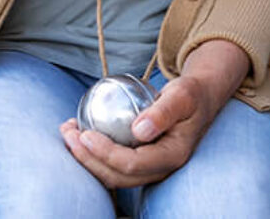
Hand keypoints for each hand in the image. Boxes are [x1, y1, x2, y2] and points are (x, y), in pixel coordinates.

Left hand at [60, 40, 249, 187]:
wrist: (200, 98)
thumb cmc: (192, 93)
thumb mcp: (183, 94)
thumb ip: (165, 111)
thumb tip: (139, 131)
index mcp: (173, 155)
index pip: (132, 164)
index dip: (105, 153)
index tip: (86, 134)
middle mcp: (161, 169)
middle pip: (116, 176)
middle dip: (87, 159)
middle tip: (68, 134)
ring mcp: (150, 168)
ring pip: (112, 175)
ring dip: (86, 159)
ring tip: (69, 134)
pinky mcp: (141, 162)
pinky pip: (113, 165)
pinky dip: (93, 154)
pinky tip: (81, 135)